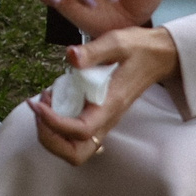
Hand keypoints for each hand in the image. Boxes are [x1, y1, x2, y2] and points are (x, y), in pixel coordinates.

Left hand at [26, 25, 180, 166]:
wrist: (157, 57)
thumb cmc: (138, 49)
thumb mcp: (116, 42)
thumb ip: (93, 51)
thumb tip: (71, 56)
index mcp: (111, 105)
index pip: (81, 130)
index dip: (54, 123)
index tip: (37, 103)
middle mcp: (107, 120)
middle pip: (76, 153)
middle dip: (49, 138)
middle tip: (39, 109)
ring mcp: (103, 122)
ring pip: (74, 149)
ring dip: (51, 133)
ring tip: (43, 104)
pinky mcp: (98, 118)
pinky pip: (75, 135)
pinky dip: (57, 125)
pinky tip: (52, 100)